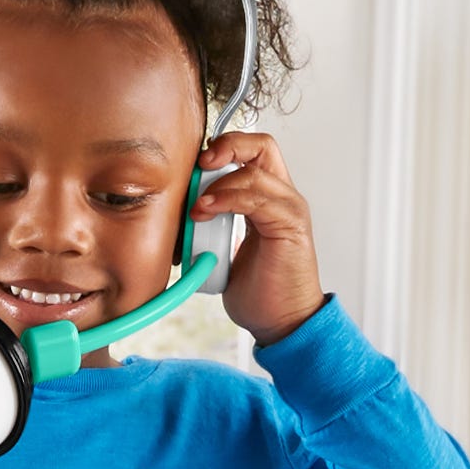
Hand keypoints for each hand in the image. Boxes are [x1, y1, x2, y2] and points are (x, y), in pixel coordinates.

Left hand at [194, 132, 325, 347]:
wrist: (280, 322)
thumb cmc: (258, 292)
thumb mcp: (225, 253)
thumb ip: (211, 229)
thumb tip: (179, 222)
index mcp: (269, 200)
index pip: (252, 153)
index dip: (224, 149)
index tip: (194, 166)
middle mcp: (283, 198)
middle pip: (261, 145)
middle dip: (226, 146)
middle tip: (198, 165)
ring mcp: (289, 209)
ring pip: (255, 169)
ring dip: (218, 182)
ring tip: (196, 206)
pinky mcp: (290, 225)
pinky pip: (257, 197)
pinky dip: (227, 198)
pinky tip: (206, 210)